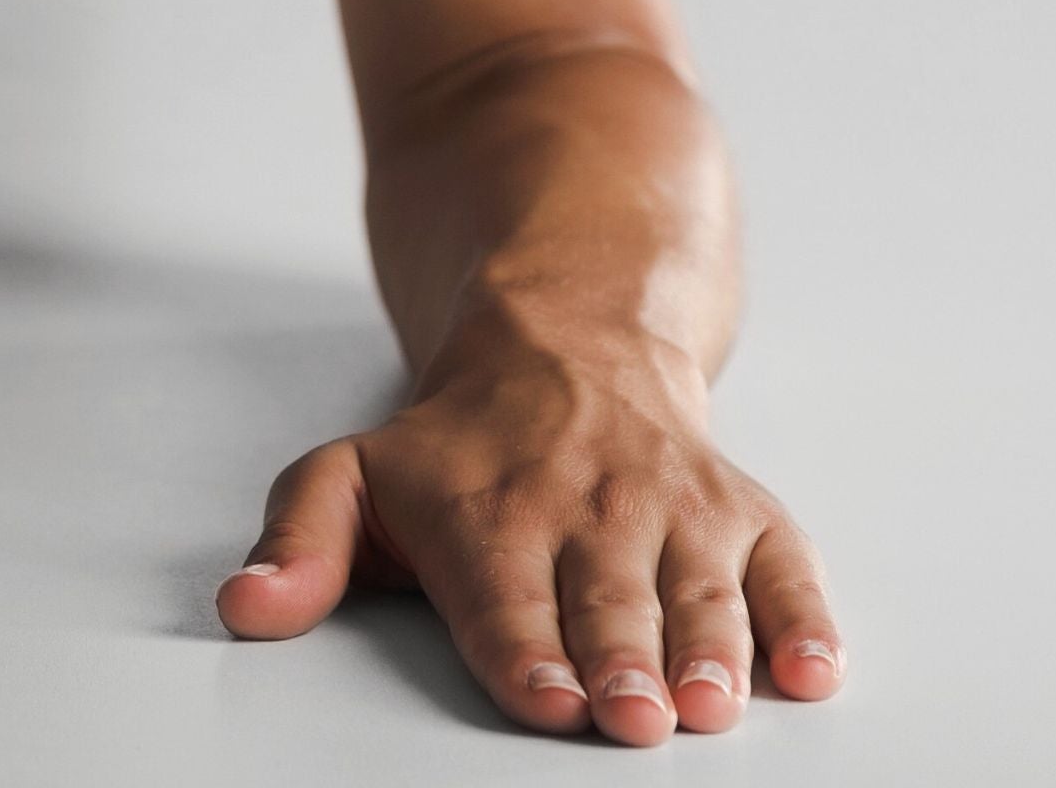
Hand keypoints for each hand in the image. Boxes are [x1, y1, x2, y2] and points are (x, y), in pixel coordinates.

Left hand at [212, 310, 839, 746]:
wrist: (570, 335)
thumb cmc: (459, 442)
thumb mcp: (354, 472)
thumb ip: (299, 543)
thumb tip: (245, 609)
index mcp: (490, 513)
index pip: (505, 596)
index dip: (526, 651)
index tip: (545, 700)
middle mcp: (587, 508)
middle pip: (606, 599)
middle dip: (620, 662)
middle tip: (631, 720)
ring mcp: (671, 507)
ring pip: (696, 584)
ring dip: (709, 646)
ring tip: (710, 703)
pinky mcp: (741, 509)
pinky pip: (783, 562)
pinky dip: (803, 615)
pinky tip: (811, 667)